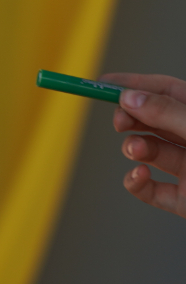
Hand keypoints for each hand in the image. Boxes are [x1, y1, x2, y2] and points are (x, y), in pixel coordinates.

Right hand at [106, 73, 185, 218]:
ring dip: (135, 149)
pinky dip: (136, 183)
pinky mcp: (184, 200)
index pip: (168, 92)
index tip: (105, 83)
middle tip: (118, 121)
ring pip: (150, 153)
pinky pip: (151, 190)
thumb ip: (168, 113)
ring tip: (134, 151)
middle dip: (131, 118)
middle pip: (154, 121)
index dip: (136, 84)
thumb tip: (129, 98)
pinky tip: (137, 176)